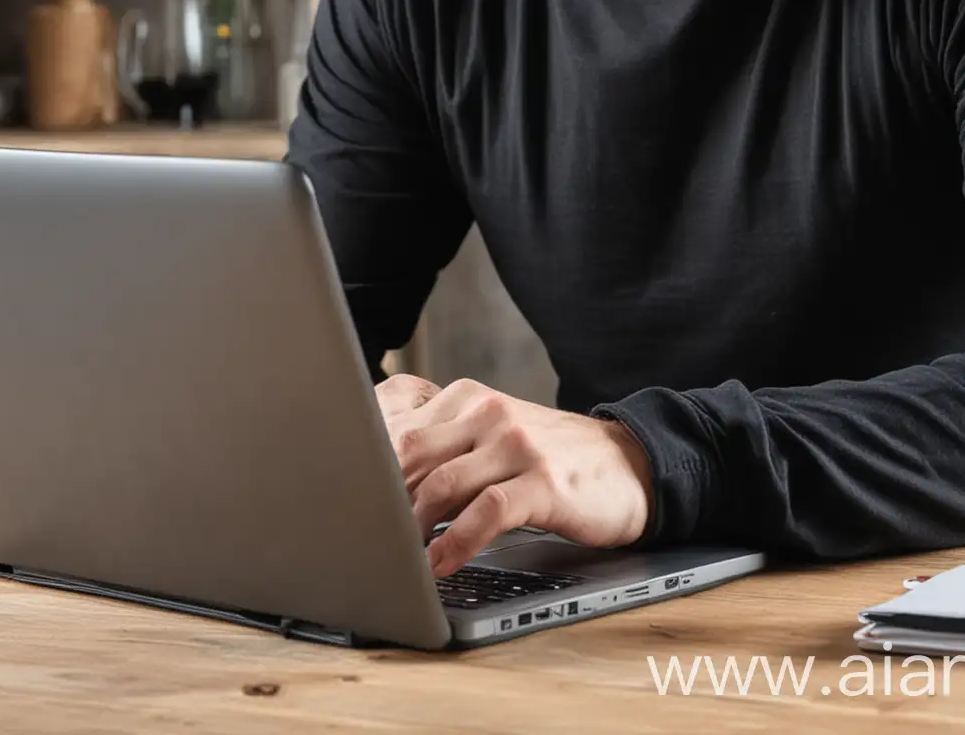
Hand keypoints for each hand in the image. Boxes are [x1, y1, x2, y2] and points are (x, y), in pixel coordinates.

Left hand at [375, 374, 654, 575]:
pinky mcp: (545, 480)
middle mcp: (489, 412)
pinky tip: (440, 566)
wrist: (628, 465)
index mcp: (469, 398)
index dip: (360, 465)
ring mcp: (517, 443)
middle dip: (377, 500)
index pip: (395, 424)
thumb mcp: (492, 440)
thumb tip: (372, 480)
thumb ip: (443, 446)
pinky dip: (456, 543)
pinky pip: (487, 512)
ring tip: (392, 560)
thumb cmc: (548, 461)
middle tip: (357, 539)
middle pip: (408, 452)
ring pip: (441, 483)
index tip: (335, 502)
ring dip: (409, 528)